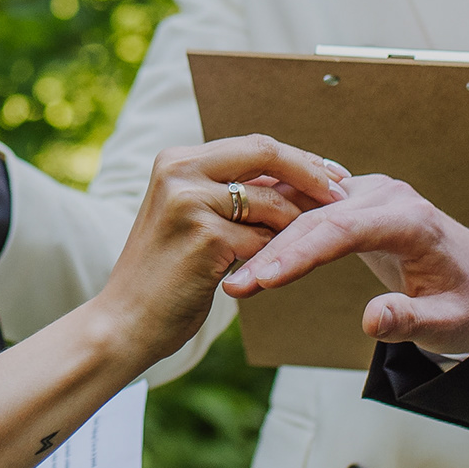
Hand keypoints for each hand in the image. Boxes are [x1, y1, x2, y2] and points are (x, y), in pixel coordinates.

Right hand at [95, 138, 346, 361]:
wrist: (124, 322)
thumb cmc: (164, 275)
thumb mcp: (191, 218)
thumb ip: (231, 193)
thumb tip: (293, 177)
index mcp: (176, 160)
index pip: (253, 145)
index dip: (298, 159)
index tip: (332, 175)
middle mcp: (179, 170)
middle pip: (266, 153)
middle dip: (311, 174)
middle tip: (343, 194)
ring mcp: (191, 202)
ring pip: (271, 203)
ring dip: (295, 228)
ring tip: (304, 248)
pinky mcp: (206, 237)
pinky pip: (265, 242)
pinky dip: (275, 259)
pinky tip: (268, 275)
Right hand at [223, 173, 468, 357]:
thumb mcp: (449, 323)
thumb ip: (410, 320)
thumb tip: (371, 321)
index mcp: (411, 220)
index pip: (344, 229)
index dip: (301, 254)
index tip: (266, 280)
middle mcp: (388, 197)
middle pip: (318, 219)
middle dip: (274, 254)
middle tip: (237, 288)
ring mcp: (370, 195)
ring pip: (308, 214)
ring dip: (270, 244)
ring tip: (237, 281)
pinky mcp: (357, 203)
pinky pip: (312, 212)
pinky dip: (281, 233)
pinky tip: (249, 254)